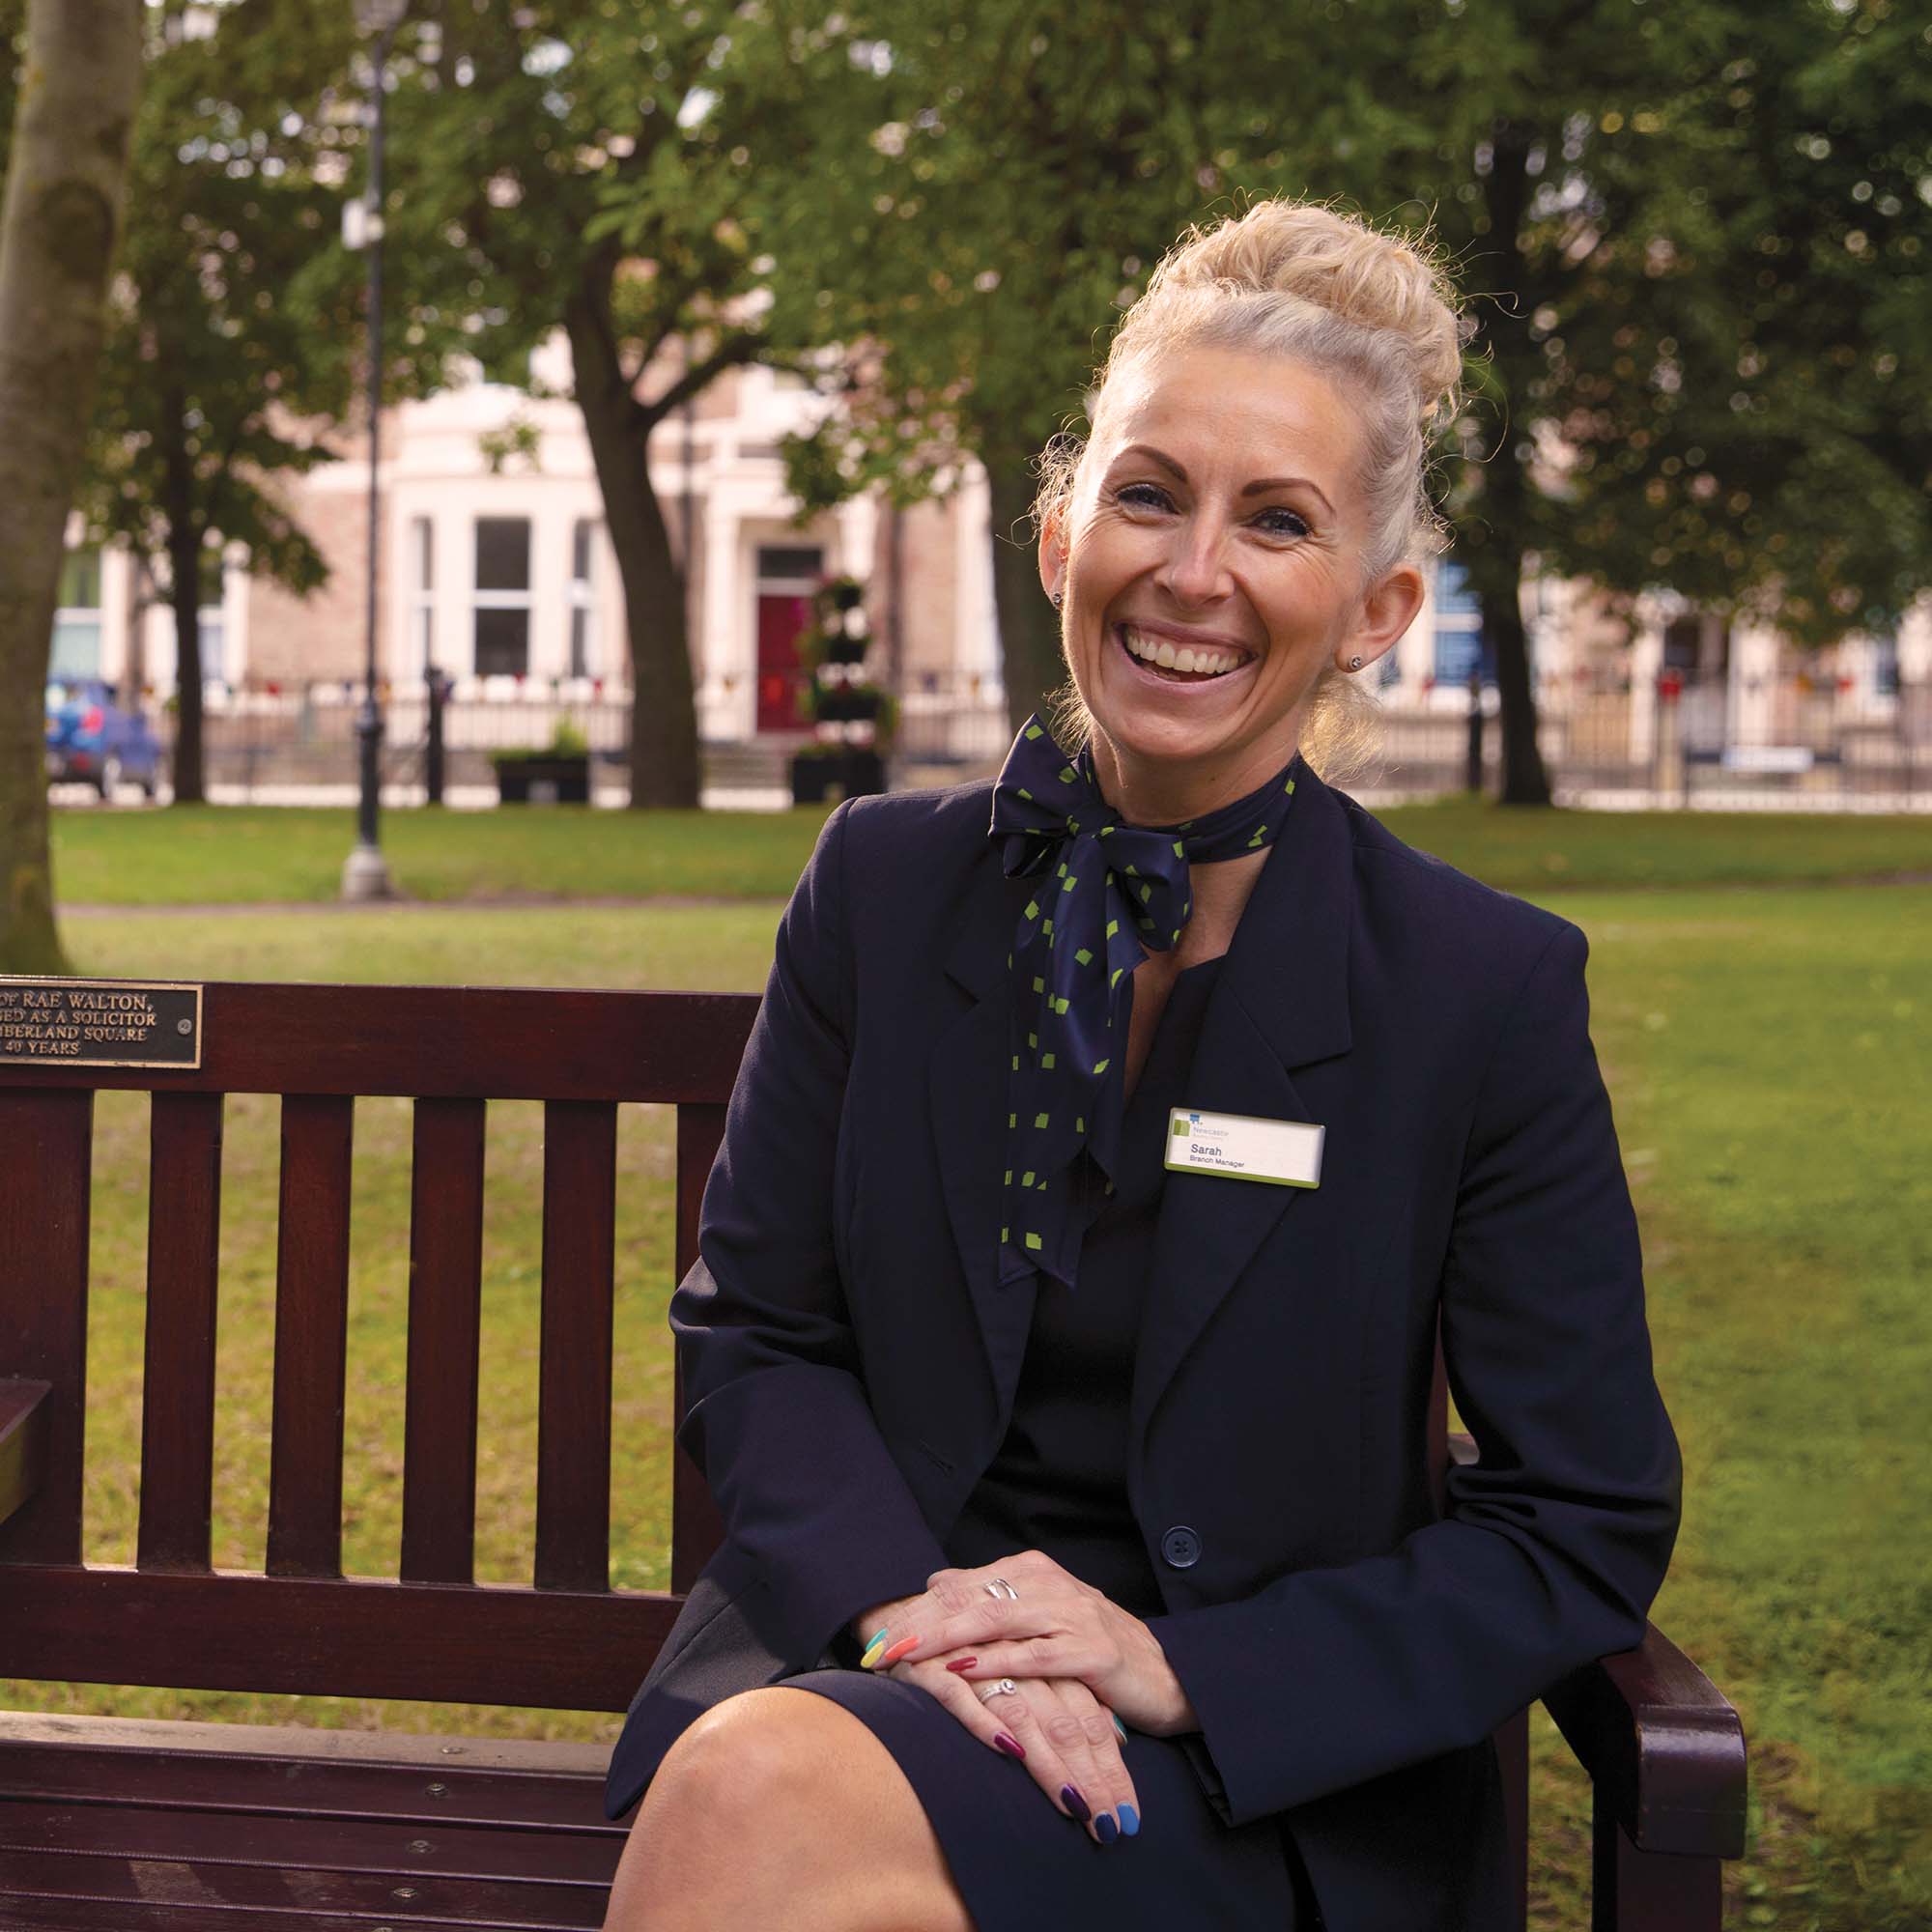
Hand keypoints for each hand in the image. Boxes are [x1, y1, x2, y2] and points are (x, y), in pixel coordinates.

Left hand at [866, 1552, 1200, 1738]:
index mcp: (1031, 1572)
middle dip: (918, 1624)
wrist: (1166, 1675)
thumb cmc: (1092, 1651)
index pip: (959, 1585)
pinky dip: (999, 1661)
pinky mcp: (1093, 1651)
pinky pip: (1036, 1654)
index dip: (913, 1611)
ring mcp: (1073, 1614)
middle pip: (969, 1598)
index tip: (872, 1638)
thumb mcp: (1039, 1620)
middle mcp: (1050, 1584)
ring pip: (996, 1619)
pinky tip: (967, 1669)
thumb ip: (991, 1601)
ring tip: (905, 1654)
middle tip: (875, 1648)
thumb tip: (935, 1582)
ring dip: (945, 1639)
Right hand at [883, 1652, 1141, 1844]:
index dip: (1110, 1764)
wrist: (906, 1617)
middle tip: (1111, 1828)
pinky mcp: (931, 1663)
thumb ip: (1068, 1699)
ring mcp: (975, 1658)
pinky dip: (986, 1720)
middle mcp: (1016, 1655)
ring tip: (1077, 1809)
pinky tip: (1010, 1751)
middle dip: (1092, 1778)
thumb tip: (1119, 1739)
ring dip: (1053, 1767)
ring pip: (1025, 1714)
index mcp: (1044, 1653)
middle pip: (1065, 1721)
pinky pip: (961, 1694)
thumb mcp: (1028, 1674)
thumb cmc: (974, 1655)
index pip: (1087, 1714)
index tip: (1128, 1815)